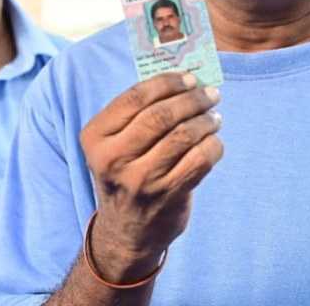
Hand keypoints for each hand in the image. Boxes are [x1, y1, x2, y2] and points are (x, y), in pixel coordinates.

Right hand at [80, 72, 222, 278]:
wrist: (126, 231)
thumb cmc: (125, 173)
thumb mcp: (115, 145)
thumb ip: (137, 114)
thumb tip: (182, 80)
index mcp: (95, 138)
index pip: (135, 98)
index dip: (168, 83)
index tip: (190, 78)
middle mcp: (113, 158)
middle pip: (161, 115)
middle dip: (192, 99)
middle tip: (210, 94)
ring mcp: (140, 179)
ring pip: (183, 135)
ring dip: (206, 120)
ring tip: (214, 116)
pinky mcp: (167, 195)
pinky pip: (200, 159)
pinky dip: (213, 144)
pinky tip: (214, 140)